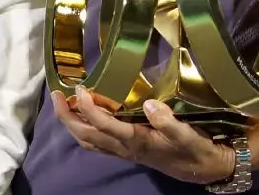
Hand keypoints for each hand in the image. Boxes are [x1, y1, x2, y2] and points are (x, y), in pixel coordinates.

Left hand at [50, 87, 234, 184]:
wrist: (203, 169)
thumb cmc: (195, 149)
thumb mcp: (188, 135)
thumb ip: (169, 121)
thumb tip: (149, 103)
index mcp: (137, 141)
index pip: (104, 125)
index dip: (89, 107)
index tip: (79, 88)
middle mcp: (125, 148)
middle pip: (86, 136)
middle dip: (67, 117)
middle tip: (55, 95)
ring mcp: (123, 152)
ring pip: (88, 141)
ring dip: (71, 124)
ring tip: (62, 104)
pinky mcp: (126, 151)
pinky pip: (96, 144)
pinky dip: (83, 131)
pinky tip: (82, 119)